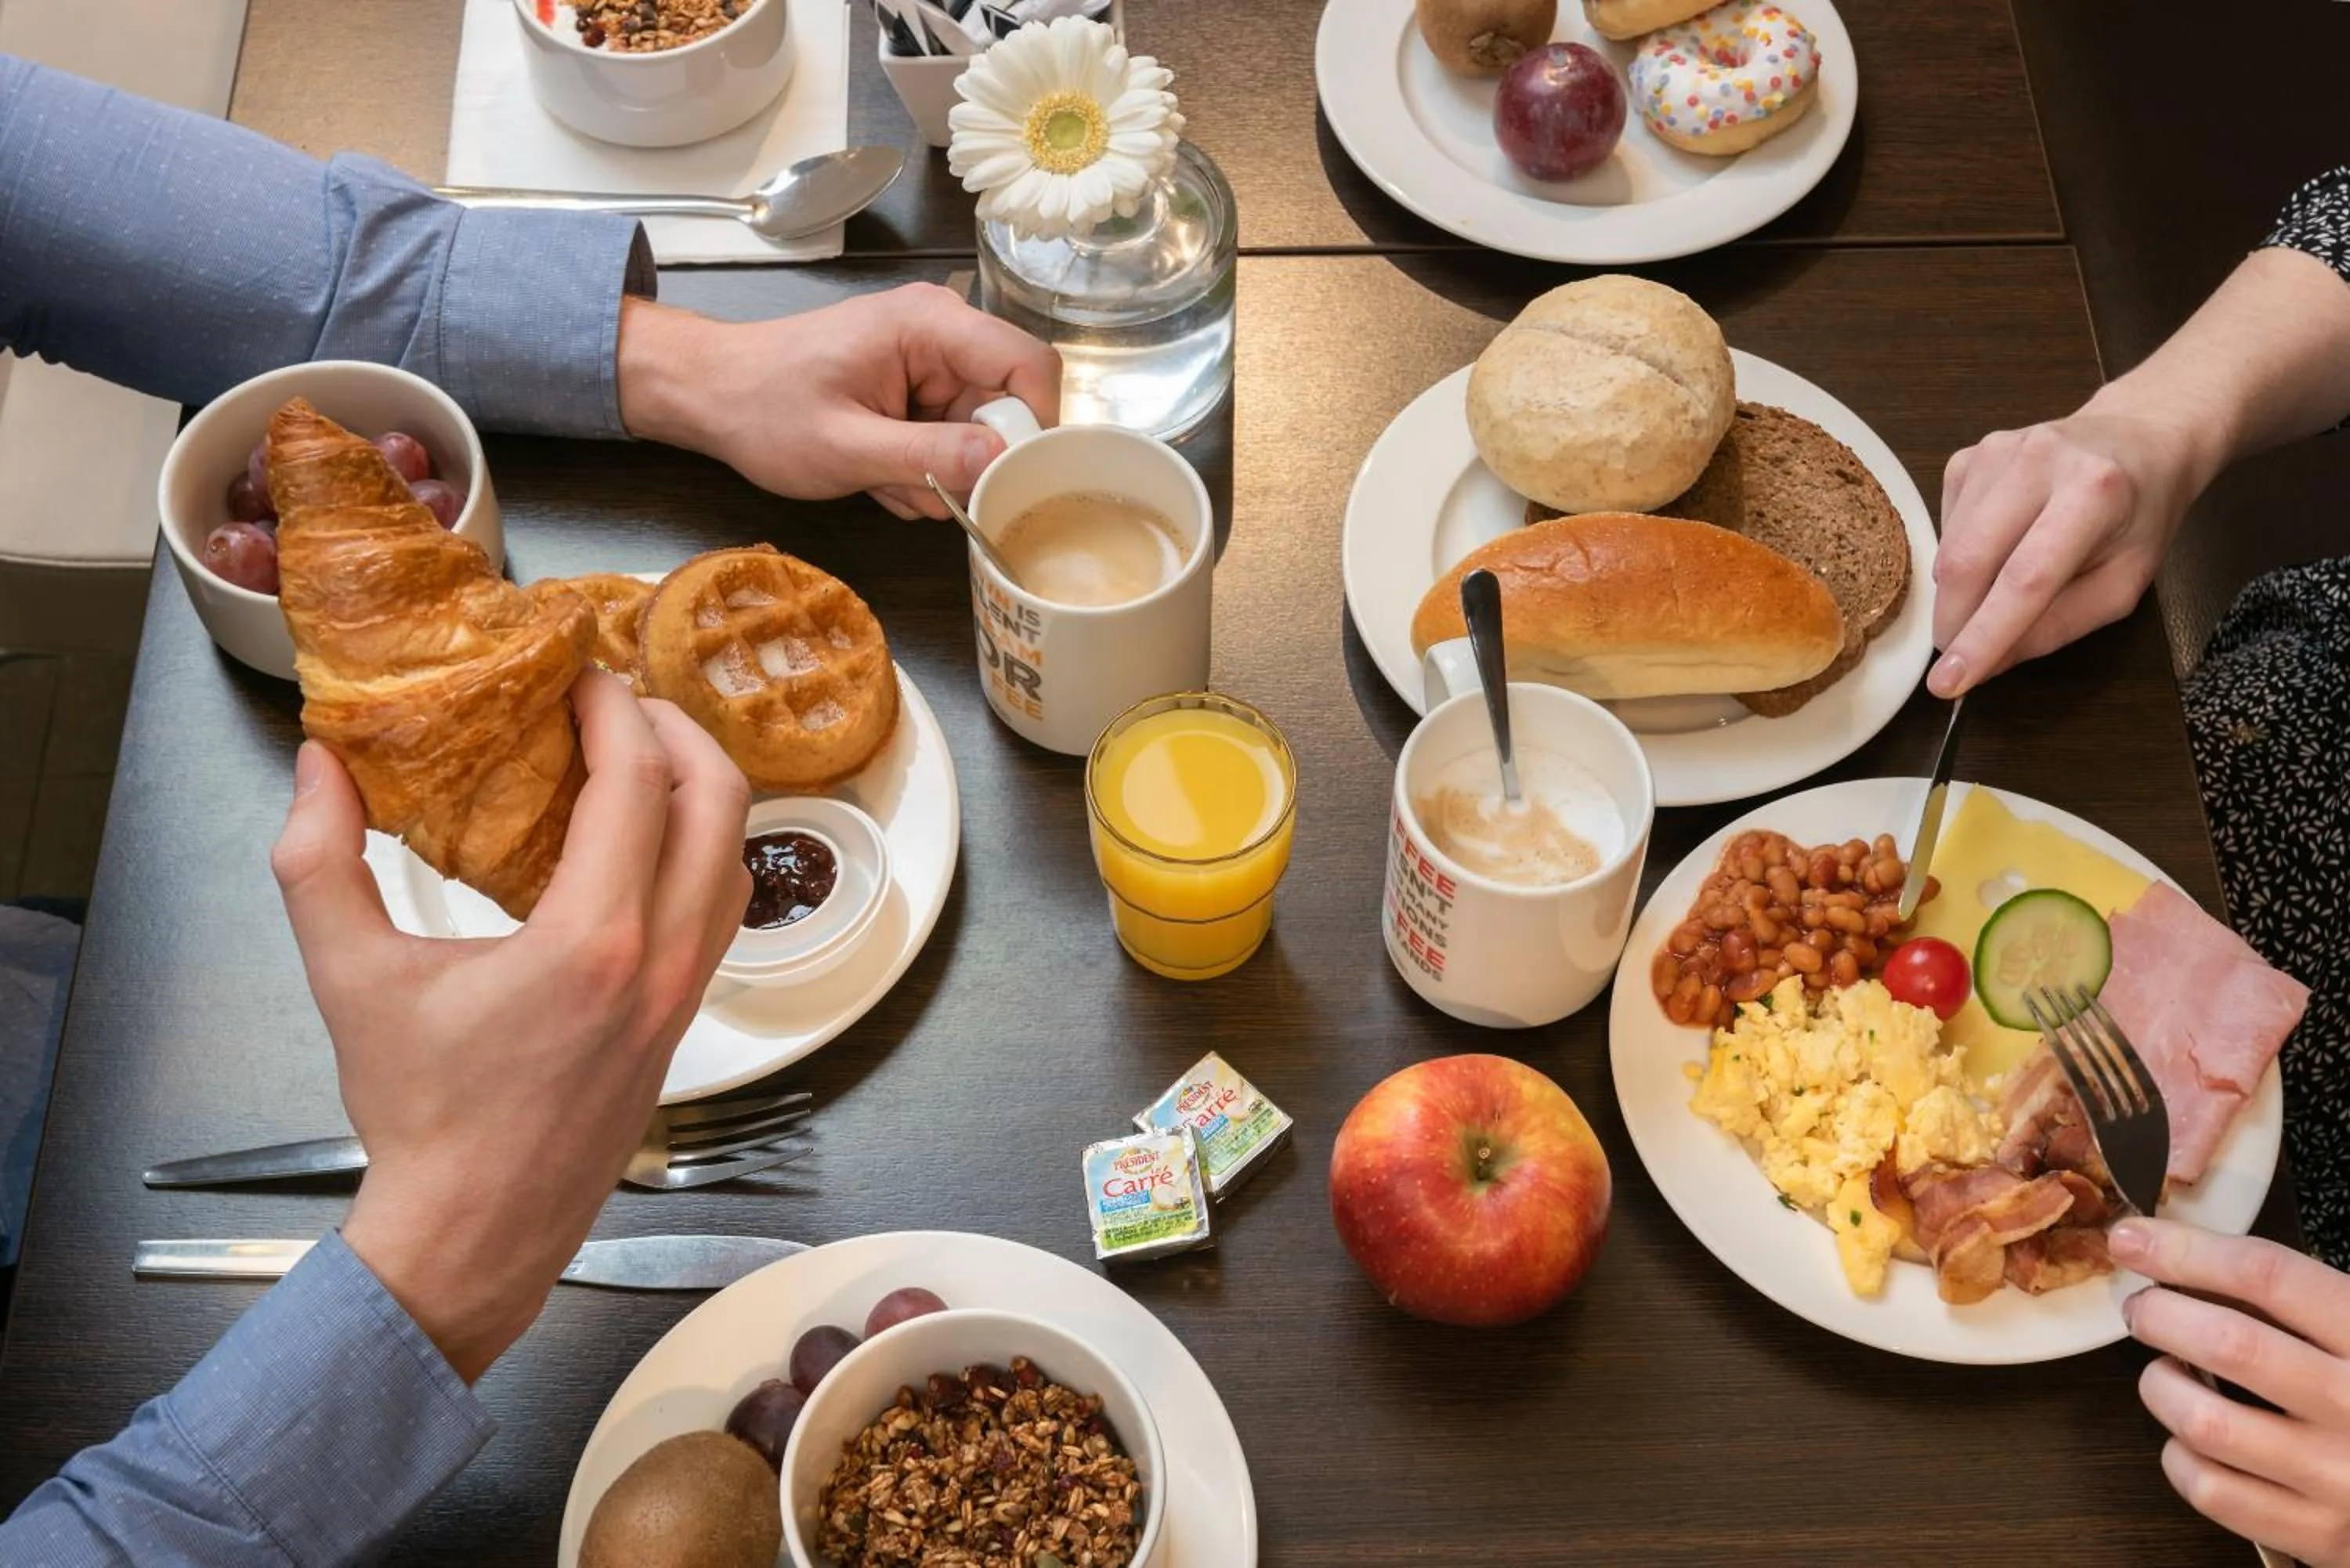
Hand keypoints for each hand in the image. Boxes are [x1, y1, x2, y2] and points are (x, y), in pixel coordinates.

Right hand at [270, 672, 750, 1381]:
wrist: (475, 1230)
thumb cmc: (422, 1117)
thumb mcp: (350, 978)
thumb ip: (321, 860)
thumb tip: (319, 766)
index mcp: (592, 941)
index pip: (640, 782)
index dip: (617, 710)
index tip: (582, 677)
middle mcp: (660, 961)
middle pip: (719, 801)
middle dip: (676, 730)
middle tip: (619, 702)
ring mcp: (685, 992)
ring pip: (736, 855)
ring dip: (700, 789)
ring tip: (635, 757)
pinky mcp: (686, 1017)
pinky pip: (721, 907)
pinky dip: (699, 850)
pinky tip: (640, 841)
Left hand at [617, 285, 1061, 520]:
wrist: (712, 393)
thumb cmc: (764, 409)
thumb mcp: (846, 447)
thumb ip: (928, 456)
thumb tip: (1001, 461)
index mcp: (930, 325)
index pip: (1029, 365)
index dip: (1033, 426)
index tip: (1004, 478)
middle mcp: (941, 333)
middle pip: (1007, 407)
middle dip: (969, 462)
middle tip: (917, 491)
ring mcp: (929, 361)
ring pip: (978, 433)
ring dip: (938, 474)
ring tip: (882, 480)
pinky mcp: (917, 387)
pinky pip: (950, 438)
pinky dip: (921, 469)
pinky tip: (878, 474)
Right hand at [1926, 402, 2204, 697]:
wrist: (2141, 437)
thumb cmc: (2141, 515)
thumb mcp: (2124, 583)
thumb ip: (2059, 626)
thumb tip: (1989, 663)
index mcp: (2095, 493)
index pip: (2025, 579)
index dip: (1984, 636)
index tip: (1949, 683)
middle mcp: (2040, 461)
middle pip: (1969, 562)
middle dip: (1954, 622)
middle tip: (1959, 657)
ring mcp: (1996, 452)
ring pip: (1948, 550)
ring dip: (1959, 593)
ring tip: (1998, 591)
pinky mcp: (1970, 456)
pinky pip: (1945, 527)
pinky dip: (1960, 558)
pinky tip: (1998, 547)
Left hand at [2112, 1217, 2349, 1565]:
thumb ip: (2311, 1299)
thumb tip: (2195, 1256)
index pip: (2269, 1276)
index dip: (2188, 1250)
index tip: (2134, 1239)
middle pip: (2229, 1342)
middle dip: (2161, 1313)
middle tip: (2145, 1309)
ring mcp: (2339, 1478)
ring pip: (2204, 1420)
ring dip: (2162, 1385)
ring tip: (2167, 1373)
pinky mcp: (2321, 1536)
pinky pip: (2212, 1490)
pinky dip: (2182, 1457)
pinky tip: (2193, 1439)